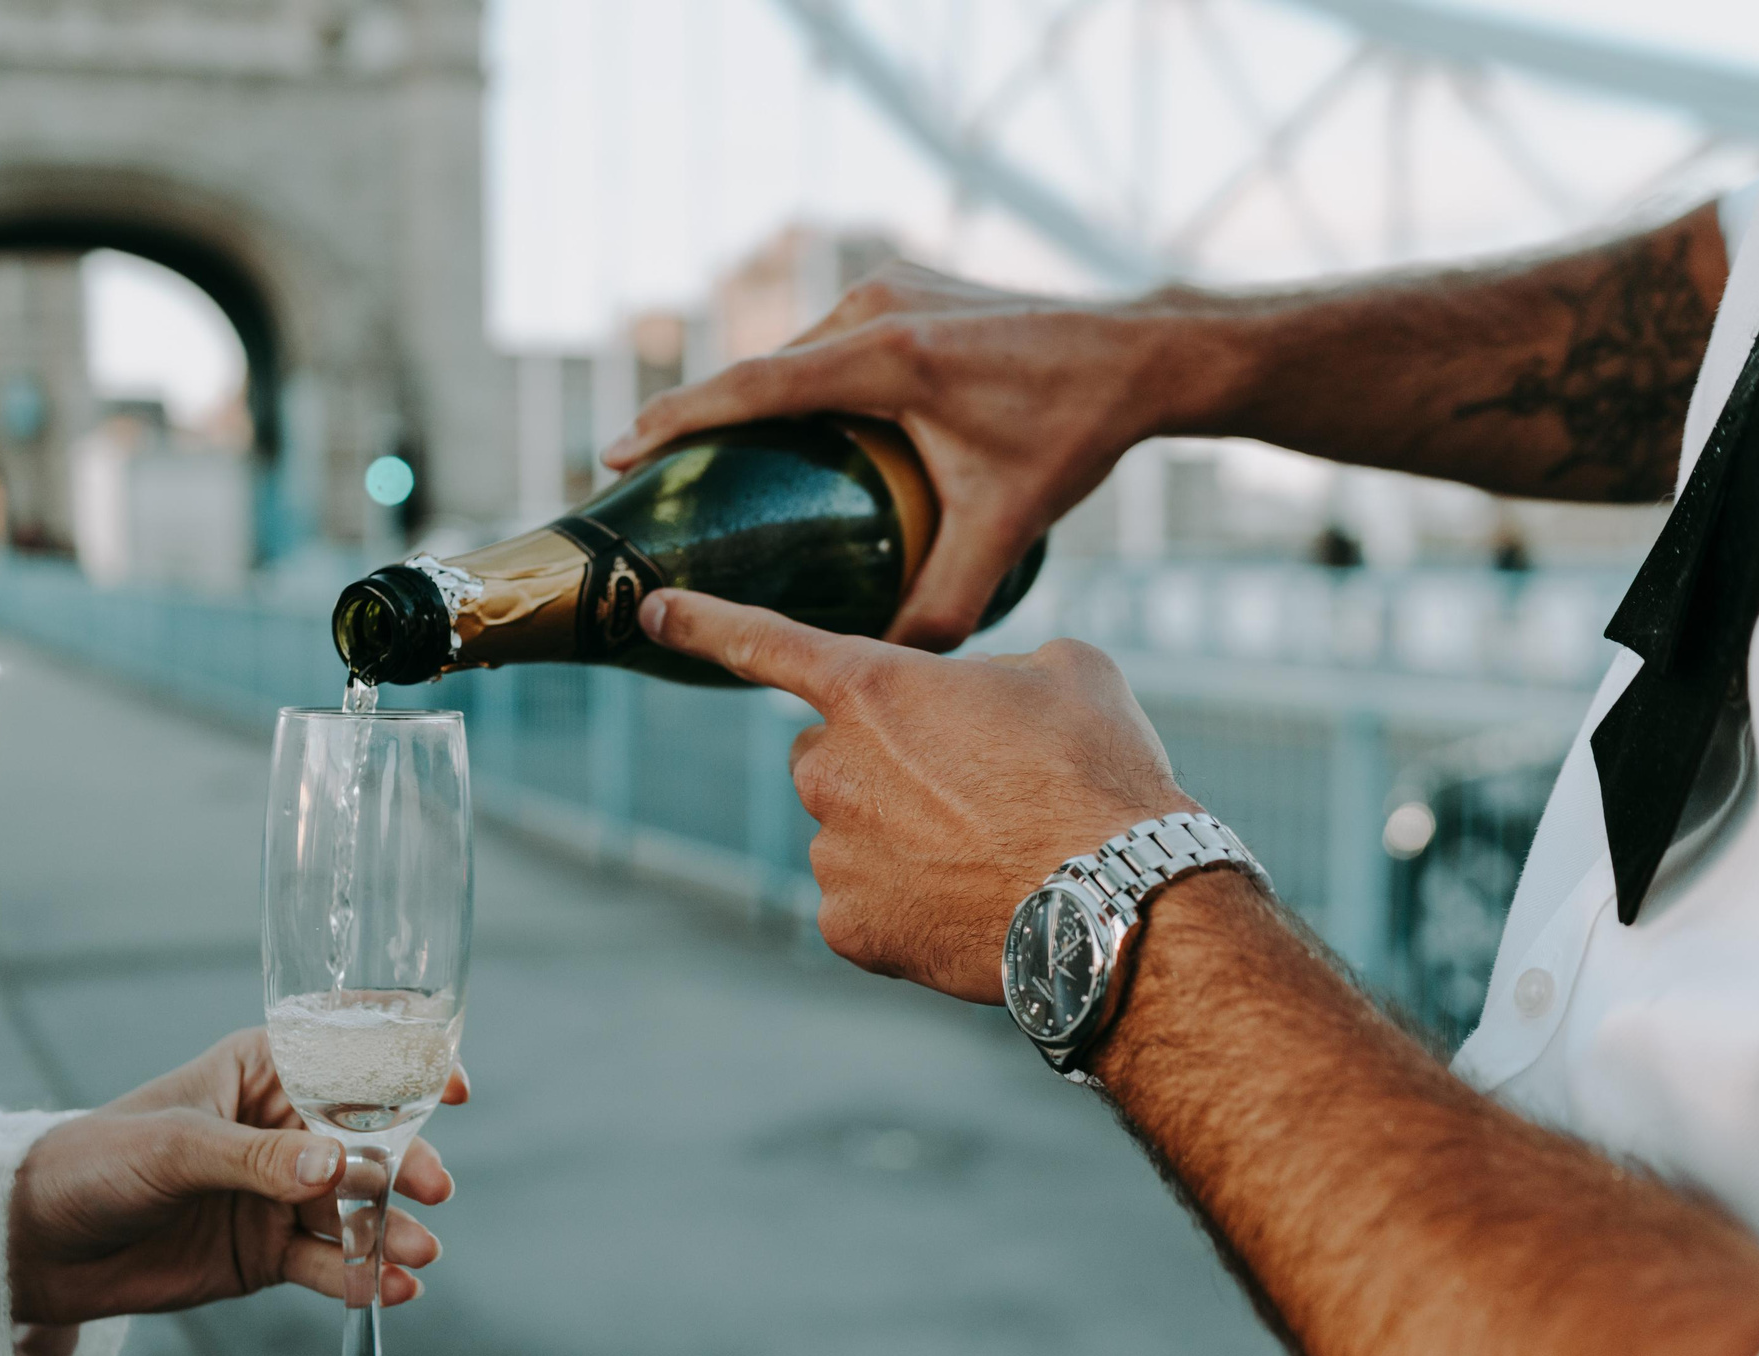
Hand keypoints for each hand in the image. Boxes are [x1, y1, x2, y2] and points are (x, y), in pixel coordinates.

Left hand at [8, 1028, 462, 1324]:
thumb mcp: (174, 1149)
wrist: (36, 1244)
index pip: (345, 1058)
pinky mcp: (267, 1253)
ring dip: (390, 1229)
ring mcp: (279, 1194)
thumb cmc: (96, 1162)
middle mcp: (281, 1129)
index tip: (451, 1087)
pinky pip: (326, 1263)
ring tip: (419, 1255)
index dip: (405, 1067)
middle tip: (433, 1190)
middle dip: (406, 1163)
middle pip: (367, 1140)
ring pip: (354, 1208)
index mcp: (260, 1071)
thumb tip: (337, 1167)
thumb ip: (256, 1160)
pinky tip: (391, 1289)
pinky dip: (360, 1276)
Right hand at [605, 262, 1207, 650]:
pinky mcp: (906, 283)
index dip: (675, 419)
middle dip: (699, 417)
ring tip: (705, 454)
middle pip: (762, 369)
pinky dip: (796, 378)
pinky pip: (828, 335)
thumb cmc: (1073, 435)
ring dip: (750, 398)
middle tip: (647, 471)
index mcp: (886, 356)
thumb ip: (943, 603)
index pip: (752, 386)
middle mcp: (875, 307)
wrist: (1142, 353)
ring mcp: (890, 285)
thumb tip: (887, 670)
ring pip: (795, 350)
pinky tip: (787, 426)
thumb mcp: (1005, 529)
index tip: (616, 453)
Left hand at [640, 589, 1191, 1001]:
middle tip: (970, 789)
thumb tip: (994, 699)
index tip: (652, 609)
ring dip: (900, 838)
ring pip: (850, 834)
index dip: (705, 622)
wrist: (1113, 896)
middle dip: (880, 766)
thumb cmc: (1099, 774)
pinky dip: (905, 906)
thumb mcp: (1069, 674)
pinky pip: (861, 904)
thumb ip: (1000, 670)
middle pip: (829, 756)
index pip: (766, 643)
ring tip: (989, 851)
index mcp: (872, 687)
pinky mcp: (847, 926)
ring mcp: (832, 852)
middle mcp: (829, 767)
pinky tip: (966, 903)